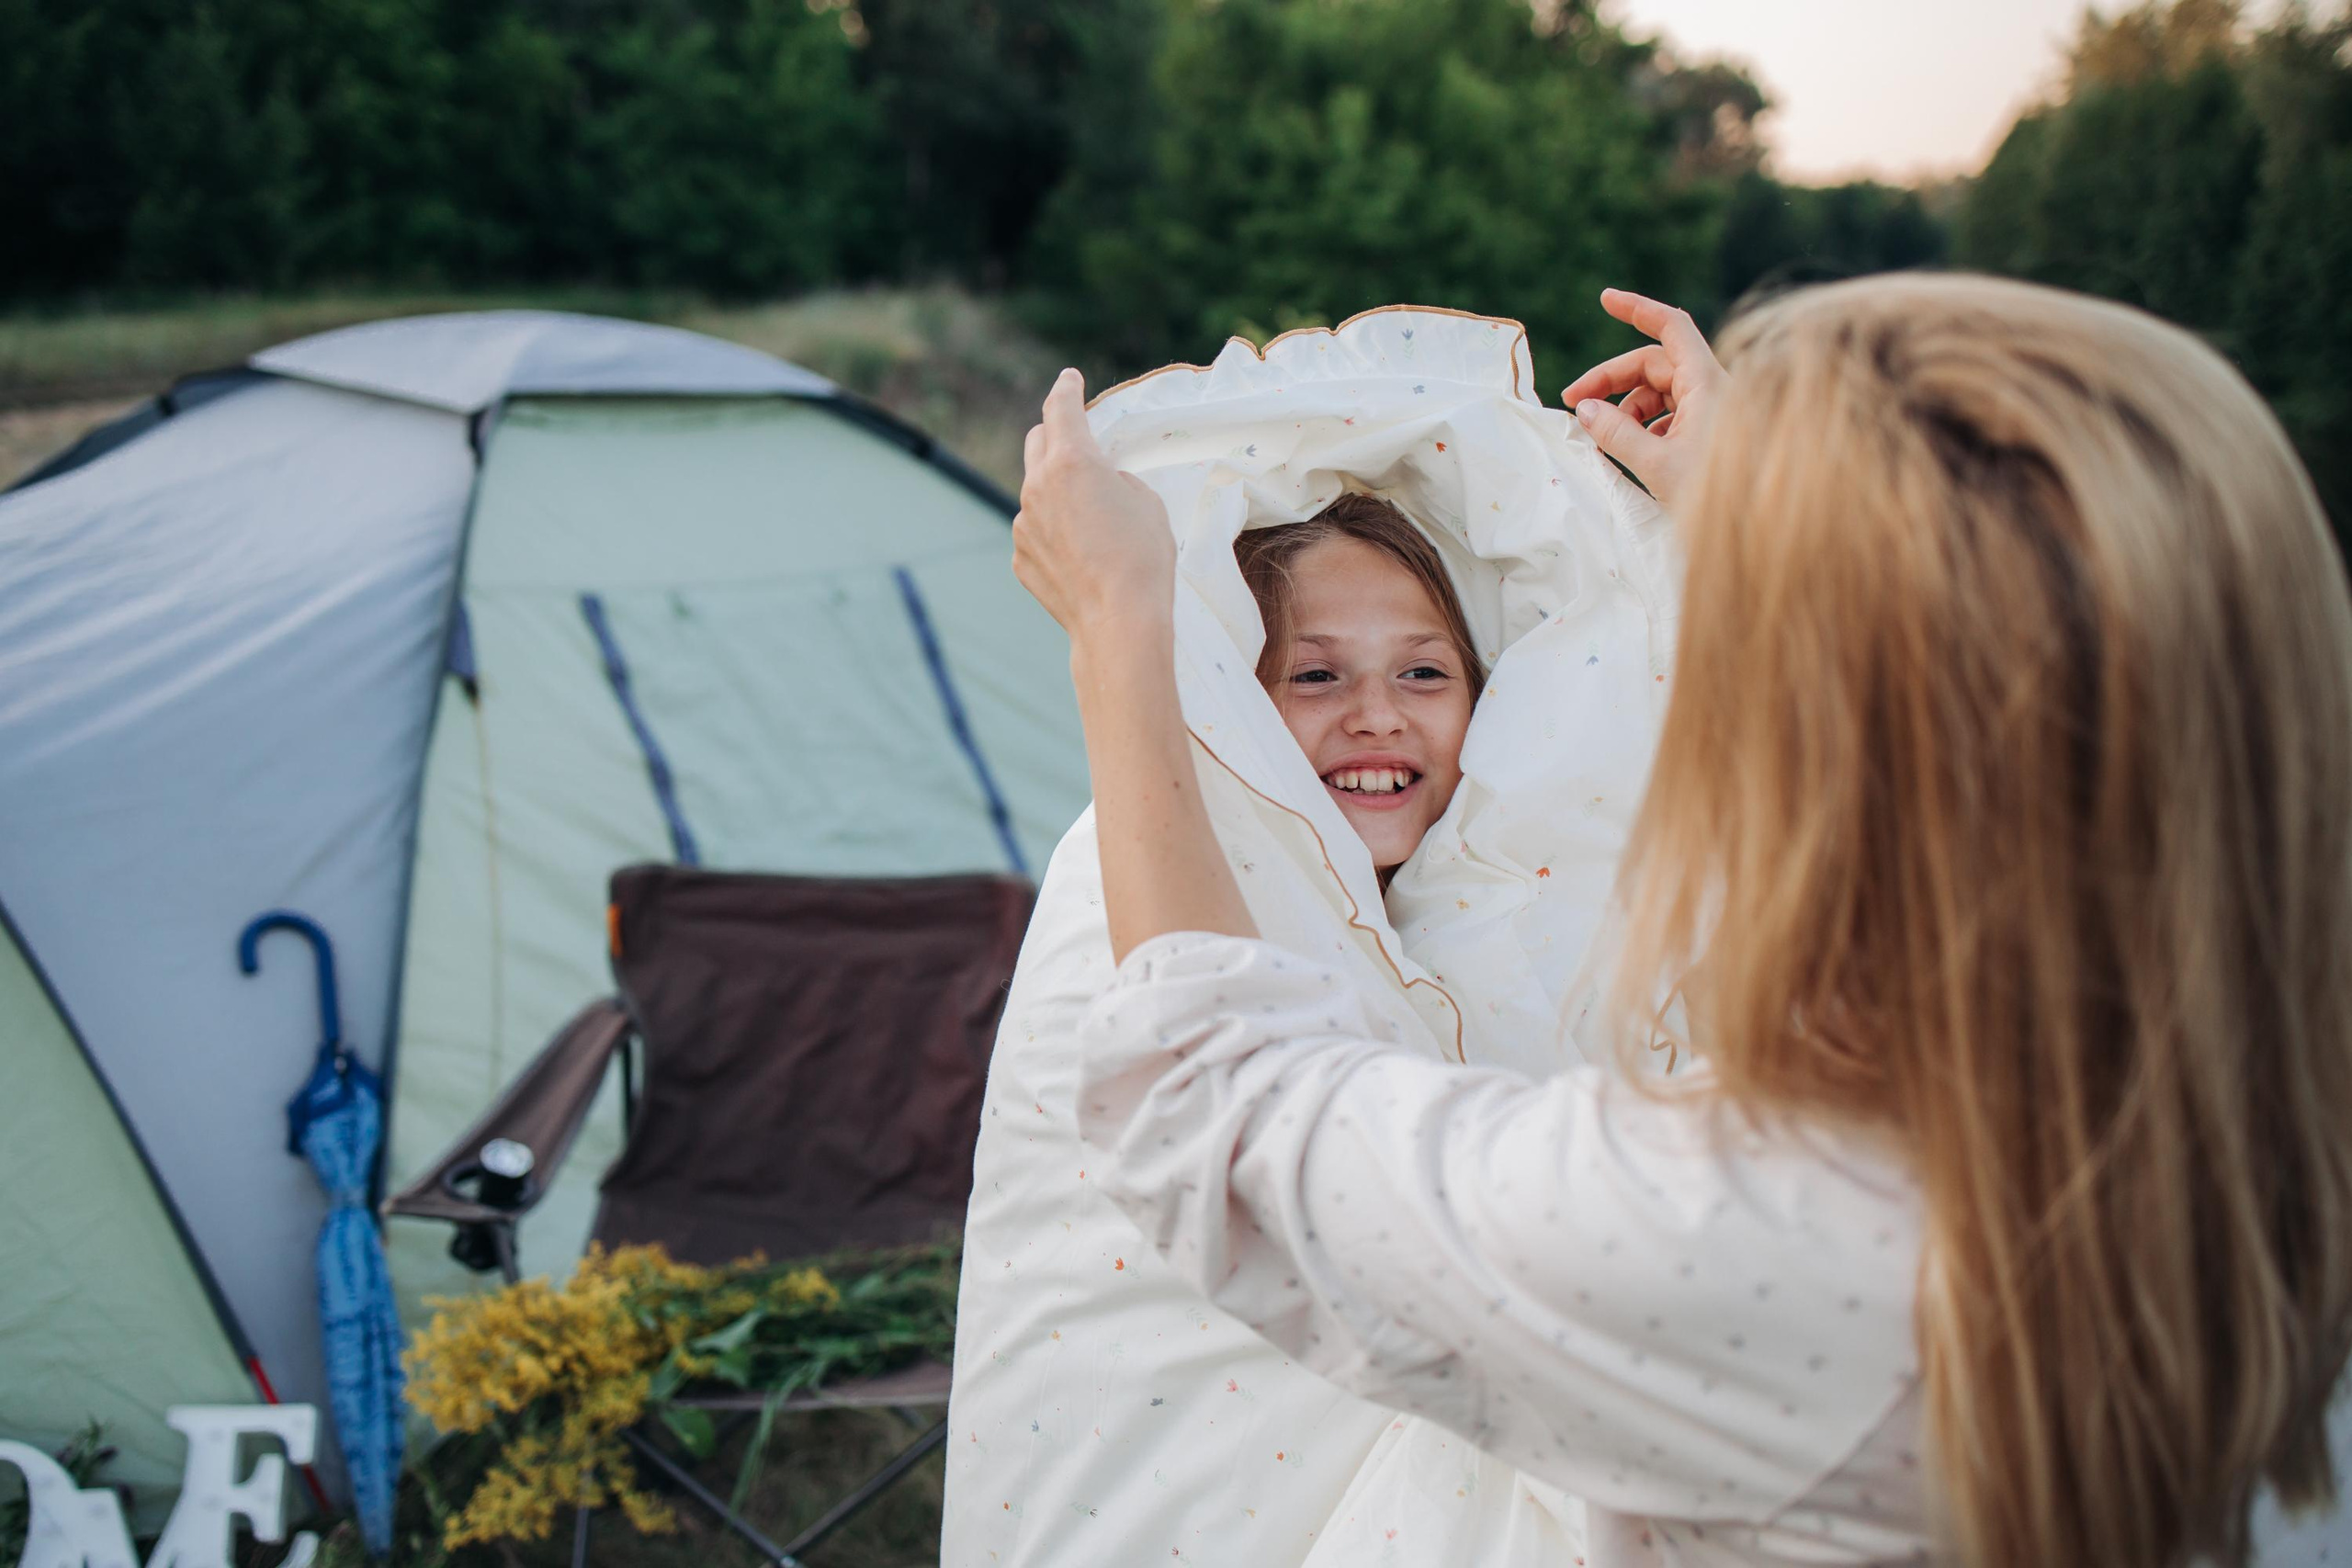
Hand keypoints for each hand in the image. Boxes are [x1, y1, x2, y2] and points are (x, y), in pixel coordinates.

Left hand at [1013, 368, 1176, 643]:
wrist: (1118, 622)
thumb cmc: (1143, 558)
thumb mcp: (1146, 503)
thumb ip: (1115, 479)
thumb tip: (1099, 484)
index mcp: (1072, 460)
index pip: (1062, 407)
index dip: (1066, 387)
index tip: (1068, 378)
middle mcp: (1037, 484)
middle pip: (1037, 440)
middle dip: (1054, 434)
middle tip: (1076, 442)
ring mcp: (1023, 522)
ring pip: (1035, 490)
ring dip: (1056, 491)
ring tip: (1091, 521)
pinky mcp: (1020, 555)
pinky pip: (1035, 530)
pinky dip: (1052, 531)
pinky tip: (1080, 556)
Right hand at [1561, 288, 1728, 511]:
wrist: (1762, 526)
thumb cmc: (1717, 495)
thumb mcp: (1657, 464)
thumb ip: (1617, 434)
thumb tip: (1587, 410)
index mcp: (1705, 382)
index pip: (1671, 327)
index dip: (1638, 308)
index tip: (1605, 299)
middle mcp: (1712, 388)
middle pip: (1654, 364)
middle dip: (1612, 380)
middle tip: (1574, 404)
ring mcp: (1714, 410)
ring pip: (1661, 392)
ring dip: (1627, 408)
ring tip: (1603, 438)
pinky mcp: (1712, 432)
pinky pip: (1672, 415)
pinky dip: (1646, 426)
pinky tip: (1632, 451)